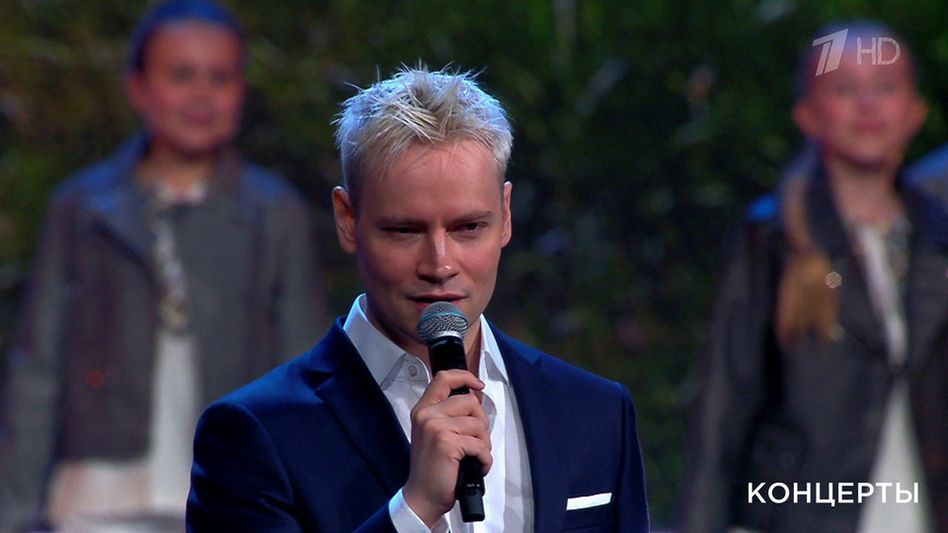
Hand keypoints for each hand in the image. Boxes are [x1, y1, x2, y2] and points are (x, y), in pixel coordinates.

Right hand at [402, 369, 491, 526]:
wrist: (423, 496)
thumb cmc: (433, 468)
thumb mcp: (434, 433)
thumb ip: (449, 414)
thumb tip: (474, 398)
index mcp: (423, 410)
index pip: (444, 378)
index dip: (464, 376)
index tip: (477, 385)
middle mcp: (427, 415)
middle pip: (470, 402)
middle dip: (481, 423)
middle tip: (475, 442)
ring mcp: (436, 428)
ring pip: (478, 424)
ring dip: (484, 444)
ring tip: (473, 457)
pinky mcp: (447, 443)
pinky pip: (480, 445)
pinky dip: (484, 460)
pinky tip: (476, 467)